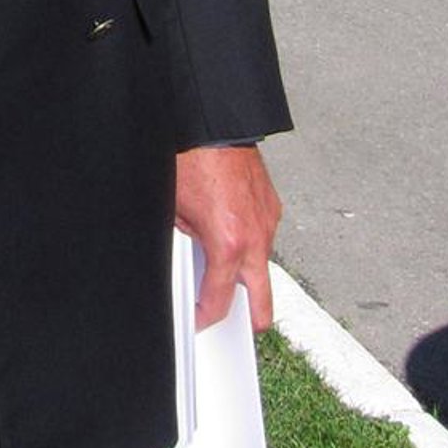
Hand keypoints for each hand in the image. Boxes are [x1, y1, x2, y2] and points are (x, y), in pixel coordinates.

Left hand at [175, 144, 281, 332]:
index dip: (205, 318)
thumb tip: (188, 260)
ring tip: (219, 262)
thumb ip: (186, 243)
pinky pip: (263, 236)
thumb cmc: (192, 160)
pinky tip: (228, 230)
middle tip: (227, 320)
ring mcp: (268, 223)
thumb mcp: (175, 211)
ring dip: (244, 271)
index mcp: (228, 245)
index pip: (219, 302)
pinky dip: (248, 242)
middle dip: (248, 318)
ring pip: (262, 266)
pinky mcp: (273, 206)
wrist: (214, 126)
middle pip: (263, 303)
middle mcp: (255, 239)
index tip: (199, 321)